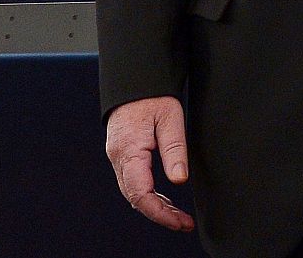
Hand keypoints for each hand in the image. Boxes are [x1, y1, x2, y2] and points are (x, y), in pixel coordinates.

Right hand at [106, 97, 193, 231]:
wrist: (134, 80)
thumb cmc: (152, 96)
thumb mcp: (171, 118)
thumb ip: (174, 150)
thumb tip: (179, 181)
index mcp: (129, 150)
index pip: (140, 194)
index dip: (160, 213)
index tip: (179, 222)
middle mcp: (118, 157)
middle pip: (135, 198)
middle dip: (160, 214)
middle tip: (184, 223)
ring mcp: (118, 156)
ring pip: (133, 192)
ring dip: (155, 206)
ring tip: (179, 215)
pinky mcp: (122, 154)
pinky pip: (133, 182)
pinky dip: (149, 194)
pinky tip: (165, 199)